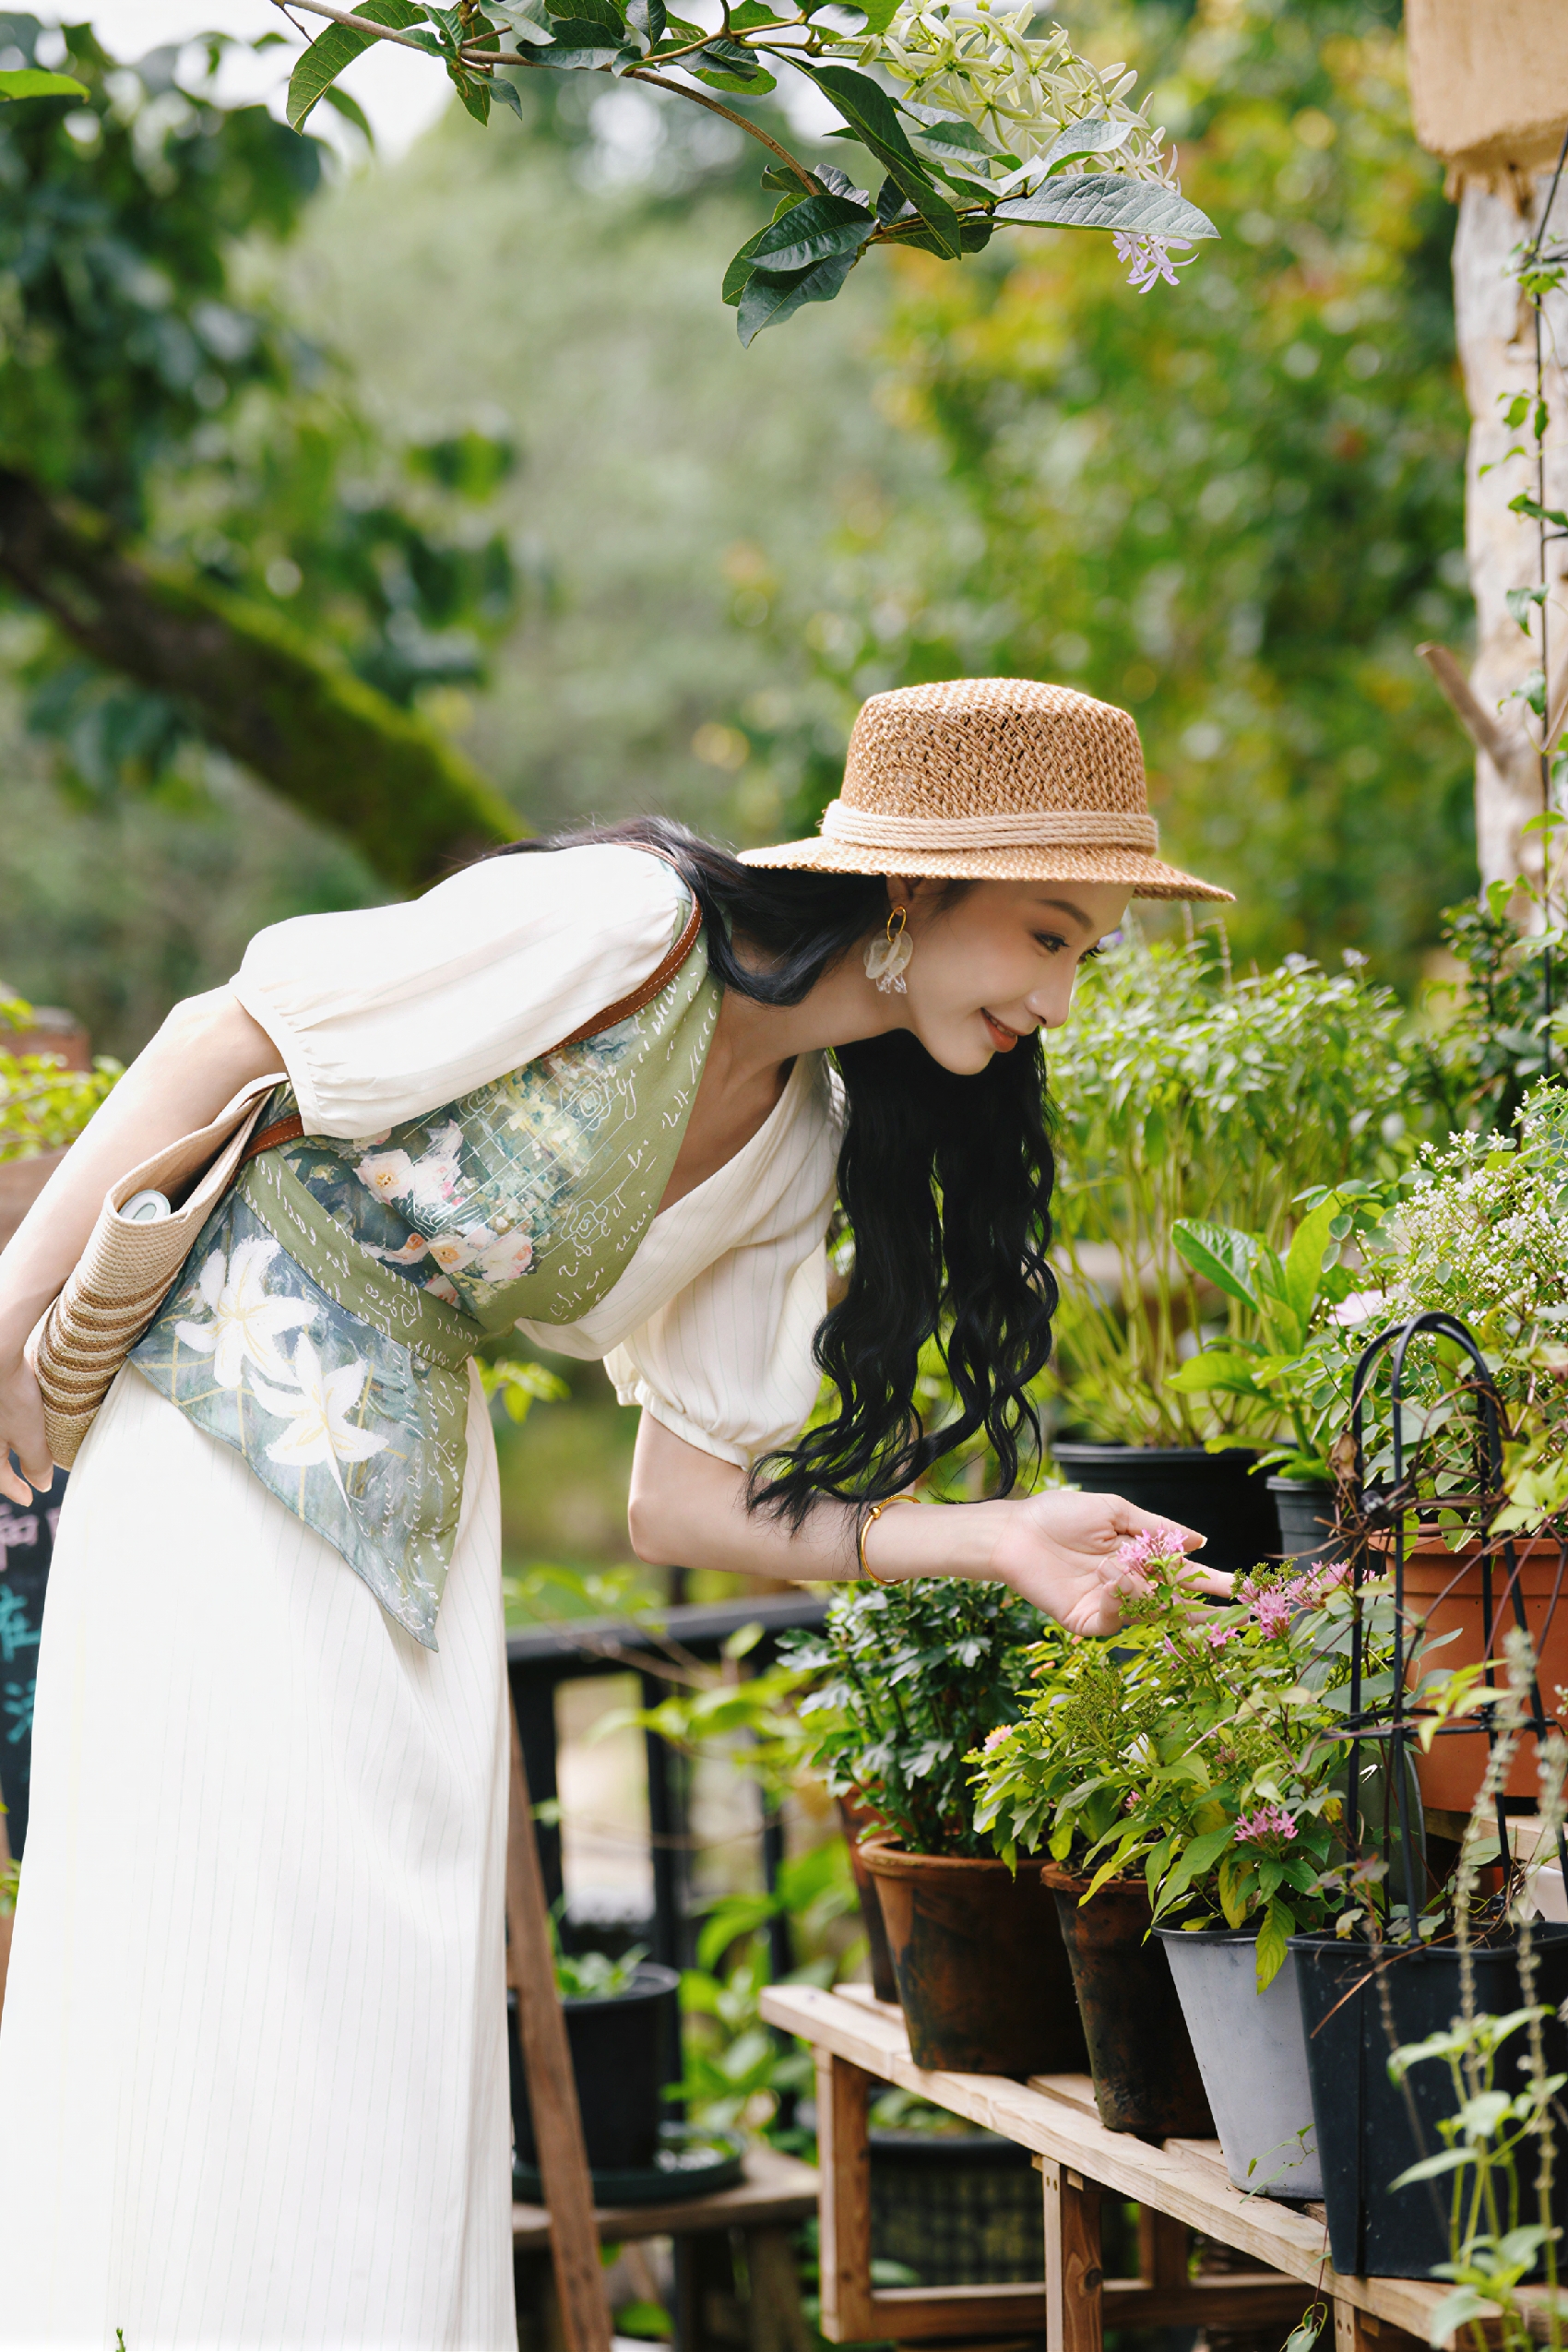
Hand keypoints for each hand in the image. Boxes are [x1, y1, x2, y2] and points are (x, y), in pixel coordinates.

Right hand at [0, 1343, 52, 1507]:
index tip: (29, 1497)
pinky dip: (6, 1425)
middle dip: (6, 1471)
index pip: (0, 1479)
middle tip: (22, 1478)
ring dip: (6, 1446)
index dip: (17, 1489)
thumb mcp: (29, 1433)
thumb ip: (36, 1462)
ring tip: (22, 1447)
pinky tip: (14, 1418)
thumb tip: (42, 1485)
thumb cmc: (9, 1395)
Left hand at [986, 1487, 1229, 1635]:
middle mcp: (1129, 1585)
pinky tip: (1110, 1574)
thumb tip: (1202, 1539)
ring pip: (1151, 1611)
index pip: (1182, 1574)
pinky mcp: (1090, 1622)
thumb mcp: (1115, 1511)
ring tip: (1123, 1566)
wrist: (1016, 1530)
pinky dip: (1123, 1596)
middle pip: (1176, 1605)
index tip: (1240, 1588)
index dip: (1210, 1582)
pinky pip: (1120, 1618)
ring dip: (1150, 1590)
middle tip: (1236, 1618)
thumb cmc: (1061, 1514)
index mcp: (1138, 1558)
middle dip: (1205, 1612)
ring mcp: (1110, 1606)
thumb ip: (1156, 1528)